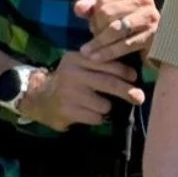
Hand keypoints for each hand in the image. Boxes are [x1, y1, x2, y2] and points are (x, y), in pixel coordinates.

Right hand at [20, 49, 145, 130]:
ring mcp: (70, 94)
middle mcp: (73, 74)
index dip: (125, 71)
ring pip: (104, 104)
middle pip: (109, 83)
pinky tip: (87, 113)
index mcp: (78, 59)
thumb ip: (99, 64)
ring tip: (96, 105)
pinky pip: (95, 118)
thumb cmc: (67, 80)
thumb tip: (132, 73)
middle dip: (128, 91)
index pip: (107, 63)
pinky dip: (96, 117)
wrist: (38, 96)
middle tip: (139, 97)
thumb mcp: (78, 64)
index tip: (134, 77)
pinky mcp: (68, 111)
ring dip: (105, 107)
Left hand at [73, 0, 158, 66]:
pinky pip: (126, 45)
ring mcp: (152, 17)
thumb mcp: (108, 15)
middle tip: (94, 39)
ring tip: (86, 52)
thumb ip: (91, 9)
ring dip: (99, 42)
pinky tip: (96, 58)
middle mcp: (145, 0)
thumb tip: (79, 9)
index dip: (93, 15)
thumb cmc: (126, 26)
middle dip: (97, 28)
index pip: (103, 0)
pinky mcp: (154, 37)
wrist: (153, 46)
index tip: (93, 26)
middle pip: (108, 13)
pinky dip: (108, 52)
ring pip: (116, 29)